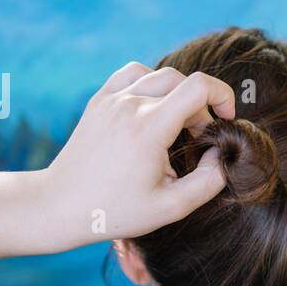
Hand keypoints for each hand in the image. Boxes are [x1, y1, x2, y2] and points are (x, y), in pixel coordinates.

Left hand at [42, 63, 235, 243]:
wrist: (60, 205)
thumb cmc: (116, 211)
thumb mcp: (172, 207)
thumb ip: (209, 180)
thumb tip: (222, 153)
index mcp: (149, 128)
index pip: (199, 87)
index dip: (223, 96)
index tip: (227, 119)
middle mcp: (130, 105)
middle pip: (182, 81)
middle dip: (201, 105)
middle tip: (199, 137)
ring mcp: (111, 99)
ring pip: (159, 75)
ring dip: (177, 95)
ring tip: (176, 124)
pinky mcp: (99, 101)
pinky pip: (133, 74)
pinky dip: (151, 85)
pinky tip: (153, 109)